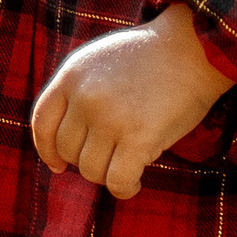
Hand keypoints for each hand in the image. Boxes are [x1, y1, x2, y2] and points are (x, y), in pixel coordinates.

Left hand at [30, 0, 233, 199]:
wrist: (194, 47)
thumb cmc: (152, 56)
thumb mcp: (101, 59)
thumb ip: (79, 91)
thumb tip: (66, 142)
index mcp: (72, 75)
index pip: (42, 123)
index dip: (47, 150)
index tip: (58, 165)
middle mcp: (85, 97)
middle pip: (68, 151)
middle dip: (86, 161)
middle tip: (112, 158)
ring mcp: (110, 117)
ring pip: (90, 170)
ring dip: (108, 175)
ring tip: (127, 167)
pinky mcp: (138, 137)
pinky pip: (117, 181)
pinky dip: (125, 189)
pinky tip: (136, 182)